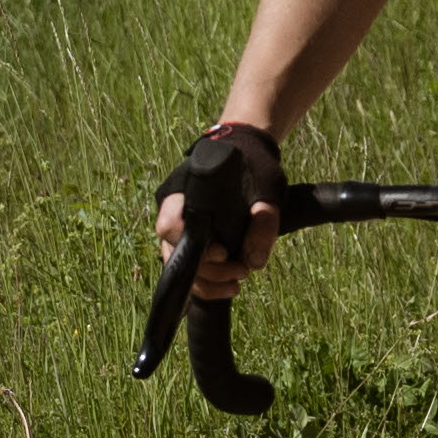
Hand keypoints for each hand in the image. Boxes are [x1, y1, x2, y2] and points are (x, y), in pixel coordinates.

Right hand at [155, 118, 286, 288]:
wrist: (247, 153)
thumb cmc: (254, 166)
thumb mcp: (267, 188)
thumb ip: (264, 222)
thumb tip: (254, 262)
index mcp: (184, 191)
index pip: (170, 226)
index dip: (195, 247)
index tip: (225, 252)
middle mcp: (173, 210)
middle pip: (172, 252)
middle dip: (208, 272)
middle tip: (242, 271)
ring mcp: (179, 225)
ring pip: (179, 265)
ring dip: (208, 281)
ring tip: (239, 280)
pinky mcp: (190, 238)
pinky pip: (189, 267)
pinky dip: (208, 281)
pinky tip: (232, 284)